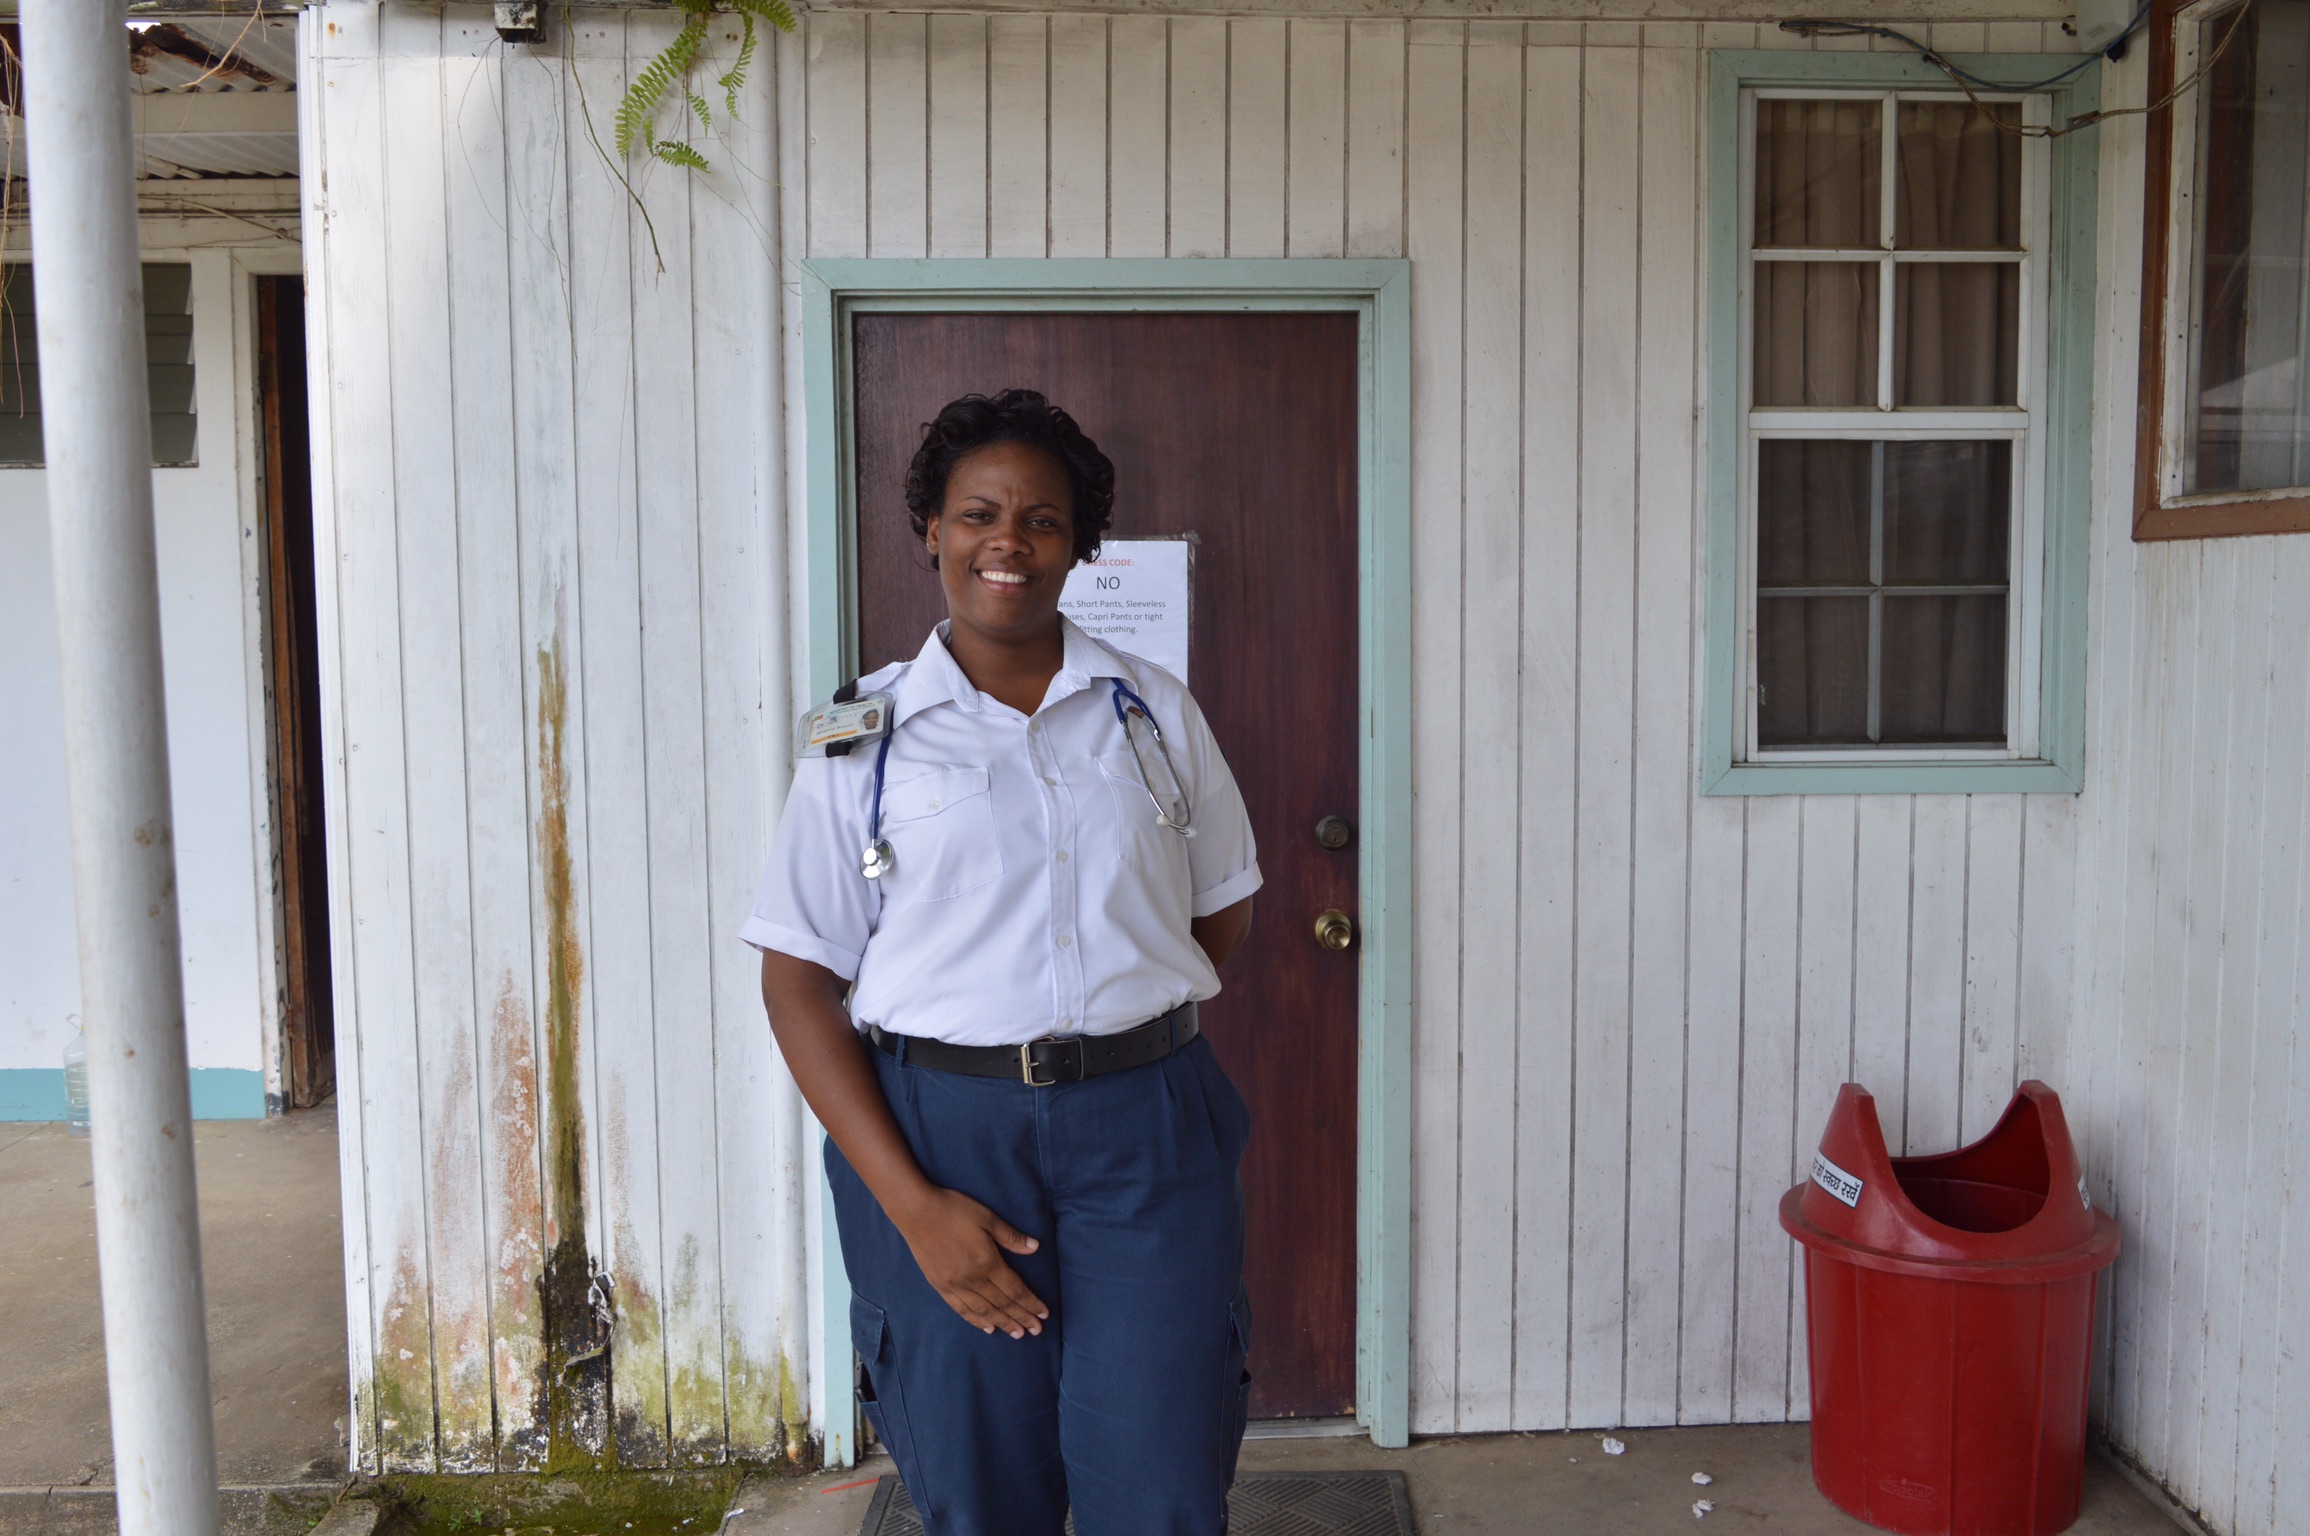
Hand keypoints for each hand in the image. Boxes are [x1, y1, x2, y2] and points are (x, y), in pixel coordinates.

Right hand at [894, 1186, 1049, 1338]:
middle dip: (1022, 1318)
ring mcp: (955, 1285)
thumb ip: (1011, 1237)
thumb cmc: (954, 1210)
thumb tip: (1035, 1248)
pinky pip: (961, 1309)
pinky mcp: (940, 1286)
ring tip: (1017, 1334)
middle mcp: (973, 1279)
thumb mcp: (987, 1218)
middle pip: (1002, 1304)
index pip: (1015, 1290)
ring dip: (1002, 1323)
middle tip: (1037, 1331)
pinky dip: (976, 1320)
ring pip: (984, 1311)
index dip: (1030, 1303)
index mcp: (988, 1263)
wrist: (916, 1212)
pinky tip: (986, 1327)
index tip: (1044, 1314)